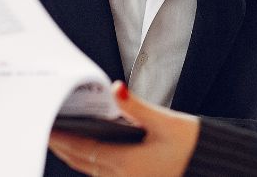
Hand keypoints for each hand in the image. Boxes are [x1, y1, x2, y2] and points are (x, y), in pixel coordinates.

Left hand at [49, 81, 199, 176]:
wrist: (212, 164)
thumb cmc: (191, 144)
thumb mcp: (164, 121)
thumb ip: (136, 106)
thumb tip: (116, 89)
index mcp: (126, 162)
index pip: (82, 149)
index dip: (61, 139)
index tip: (45, 127)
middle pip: (81, 162)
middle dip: (62, 146)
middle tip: (44, 128)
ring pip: (90, 170)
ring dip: (74, 155)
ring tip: (60, 137)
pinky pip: (103, 173)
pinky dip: (89, 161)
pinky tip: (86, 150)